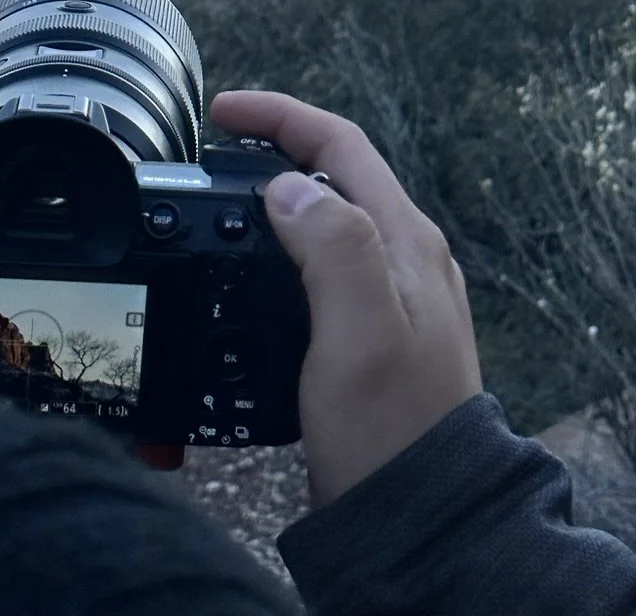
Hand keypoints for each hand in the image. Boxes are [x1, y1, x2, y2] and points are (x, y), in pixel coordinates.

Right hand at [209, 89, 482, 507]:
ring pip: (328, 222)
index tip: (221, 112)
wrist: (422, 522)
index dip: (280, 117)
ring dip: (276, 201)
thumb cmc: (393, 434)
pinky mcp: (374, 339)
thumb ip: (334, 249)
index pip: (340, 144)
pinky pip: (323, 271)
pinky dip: (281, 255)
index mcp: (405, 242)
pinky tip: (251, 279)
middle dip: (274, 150)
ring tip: (223, 206)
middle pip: (334, 174)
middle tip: (213, 155)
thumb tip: (287, 187)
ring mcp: (393, 299)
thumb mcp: (360, 333)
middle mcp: (405, 260)